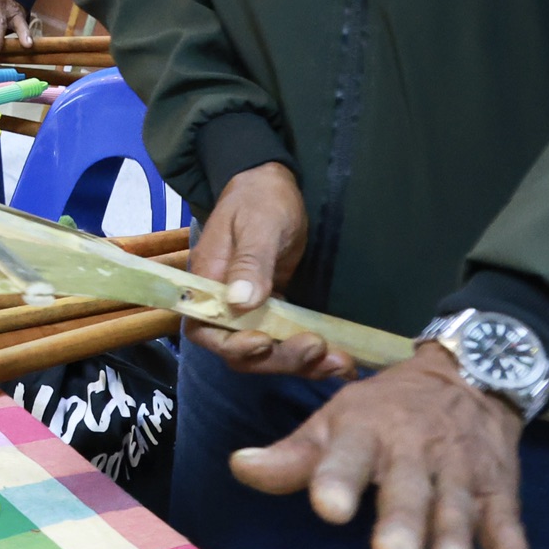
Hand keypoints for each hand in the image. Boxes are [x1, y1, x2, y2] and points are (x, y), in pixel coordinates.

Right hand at [187, 161, 353, 377]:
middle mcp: (226, 303)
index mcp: (209, 282)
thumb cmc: (260, 200)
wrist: (272, 185)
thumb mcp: (257, 225)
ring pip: (269, 353)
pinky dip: (313, 355)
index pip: (207, 330)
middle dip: (280, 358)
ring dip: (302, 363)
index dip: (233, 346)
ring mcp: (251, 309)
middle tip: (319, 349)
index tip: (264, 342)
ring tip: (342, 362)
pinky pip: (288, 340)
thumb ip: (249, 262)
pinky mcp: (275, 310)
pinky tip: (342, 359)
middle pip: (243, 351)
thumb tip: (240, 301)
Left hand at [232, 344, 531, 548]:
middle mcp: (416, 452)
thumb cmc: (384, 411)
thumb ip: (293, 456)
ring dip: (455, 544)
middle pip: (410, 489)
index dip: (338, 478)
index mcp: (367, 431)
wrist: (466, 375)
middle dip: (403, 521)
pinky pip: (510, 533)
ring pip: (460, 511)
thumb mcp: (335, 421)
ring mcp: (462, 475)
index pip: (349, 454)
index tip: (327, 506)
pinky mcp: (501, 496)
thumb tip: (239, 467)